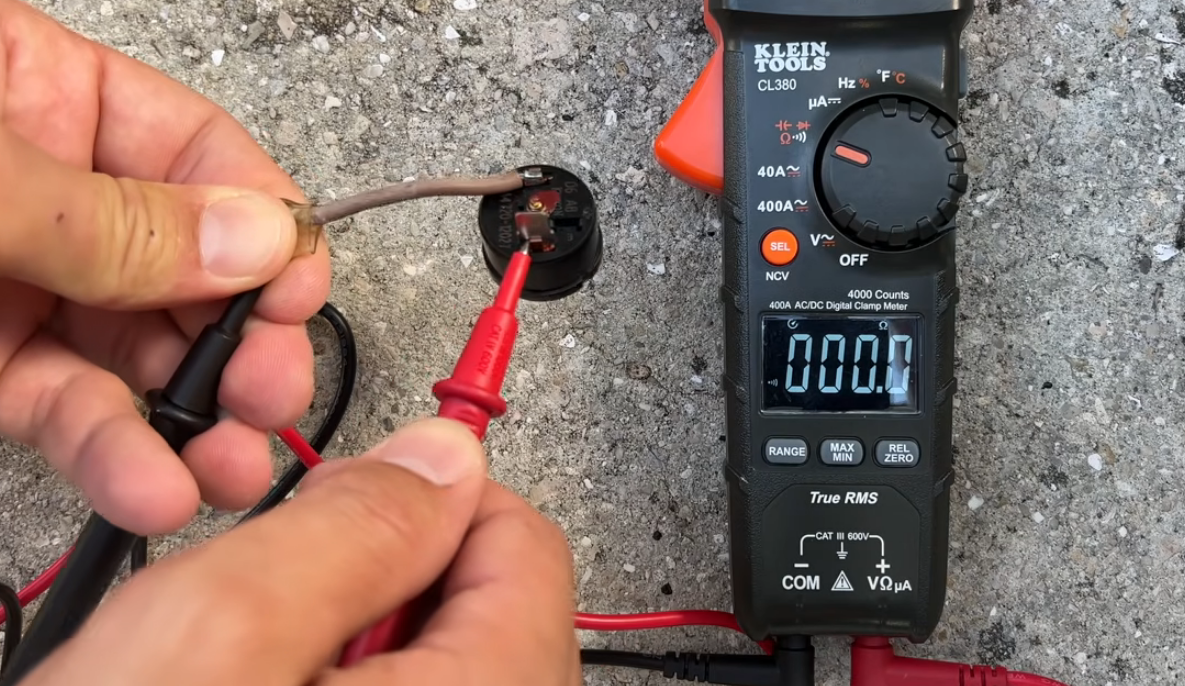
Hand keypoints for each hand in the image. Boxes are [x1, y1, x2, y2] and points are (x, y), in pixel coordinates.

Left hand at [0, 1, 327, 533]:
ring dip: (193, 422)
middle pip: (193, 267)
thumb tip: (261, 238)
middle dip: (243, 343)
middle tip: (271, 395)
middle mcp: (50, 190)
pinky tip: (151, 488)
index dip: (267, 227)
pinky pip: (70, 407)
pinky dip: (115, 454)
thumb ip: (110, 214)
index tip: (296, 296)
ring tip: (228, 472)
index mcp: (45, 92)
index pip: (203, 154)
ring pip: (140, 354)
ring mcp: (20, 280)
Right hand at [17, 418, 580, 685]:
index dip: (433, 502)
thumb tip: (443, 459)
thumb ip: (357, 526)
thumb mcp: (221, 634)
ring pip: (452, 676)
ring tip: (264, 682)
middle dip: (389, 587)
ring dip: (363, 655)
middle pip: (498, 617)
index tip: (357, 505)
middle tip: (286, 611)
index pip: (527, 547)